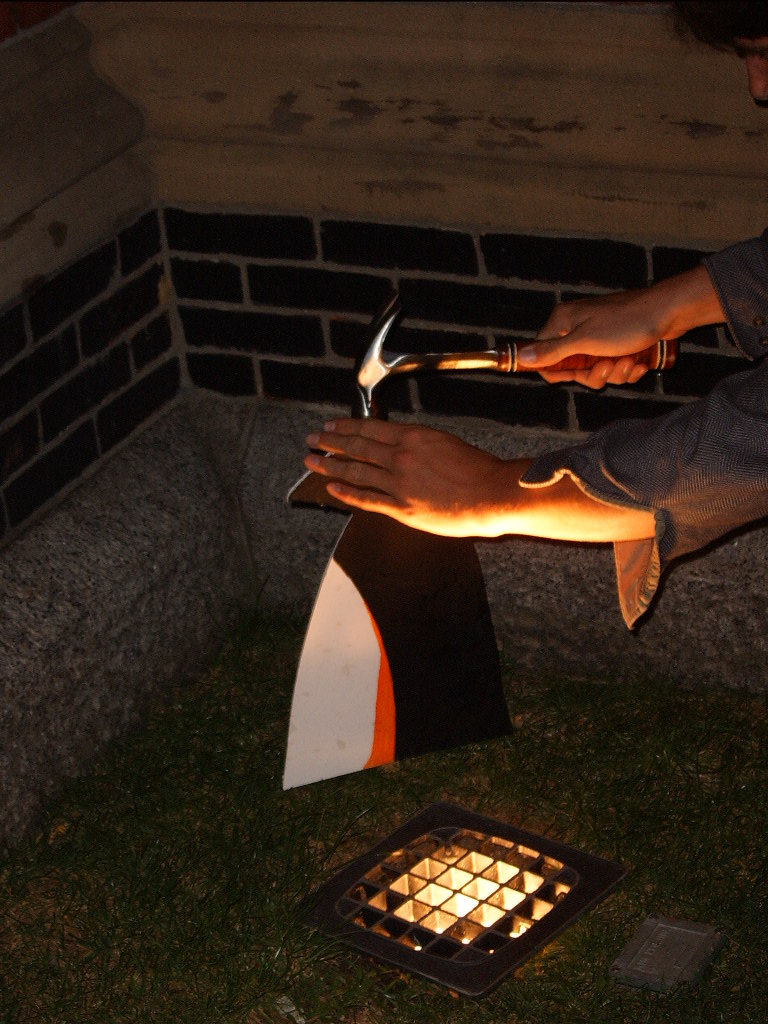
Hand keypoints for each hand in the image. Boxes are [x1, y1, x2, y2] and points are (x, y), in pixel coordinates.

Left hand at [304, 419, 517, 536]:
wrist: (491, 494)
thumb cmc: (477, 469)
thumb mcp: (445, 441)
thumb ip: (419, 443)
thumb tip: (400, 442)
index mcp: (413, 436)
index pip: (370, 428)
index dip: (346, 426)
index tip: (331, 426)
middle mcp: (400, 457)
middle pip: (357, 447)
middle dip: (330, 442)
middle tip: (312, 440)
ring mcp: (398, 483)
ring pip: (356, 471)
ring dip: (330, 466)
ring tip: (312, 462)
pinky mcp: (402, 508)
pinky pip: (367, 499)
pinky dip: (347, 494)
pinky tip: (332, 489)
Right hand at [516, 265, 723, 388]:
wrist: (669, 313)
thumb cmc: (627, 324)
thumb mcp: (585, 341)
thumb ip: (552, 352)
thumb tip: (520, 357)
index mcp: (562, 323)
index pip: (542, 357)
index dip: (558, 372)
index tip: (577, 374)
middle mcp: (576, 328)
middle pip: (571, 369)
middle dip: (594, 374)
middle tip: (609, 365)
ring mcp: (597, 336)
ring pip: (595, 370)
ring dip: (614, 373)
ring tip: (630, 360)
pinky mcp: (616, 342)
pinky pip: (612, 367)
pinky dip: (626, 369)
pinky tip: (638, 361)